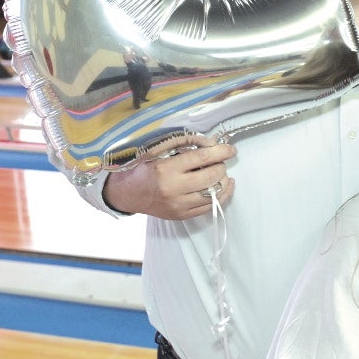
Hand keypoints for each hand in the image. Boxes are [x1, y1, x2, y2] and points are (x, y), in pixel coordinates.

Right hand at [102, 133, 236, 219]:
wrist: (128, 194)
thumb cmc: (144, 168)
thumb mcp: (158, 151)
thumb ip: (184, 145)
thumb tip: (211, 143)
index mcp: (166, 169)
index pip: (202, 158)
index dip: (221, 152)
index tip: (231, 149)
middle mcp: (173, 189)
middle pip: (212, 176)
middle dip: (221, 166)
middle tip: (218, 161)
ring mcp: (178, 205)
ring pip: (214, 194)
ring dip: (222, 181)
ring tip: (219, 173)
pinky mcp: (182, 215)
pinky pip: (210, 207)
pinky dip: (221, 195)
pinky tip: (222, 186)